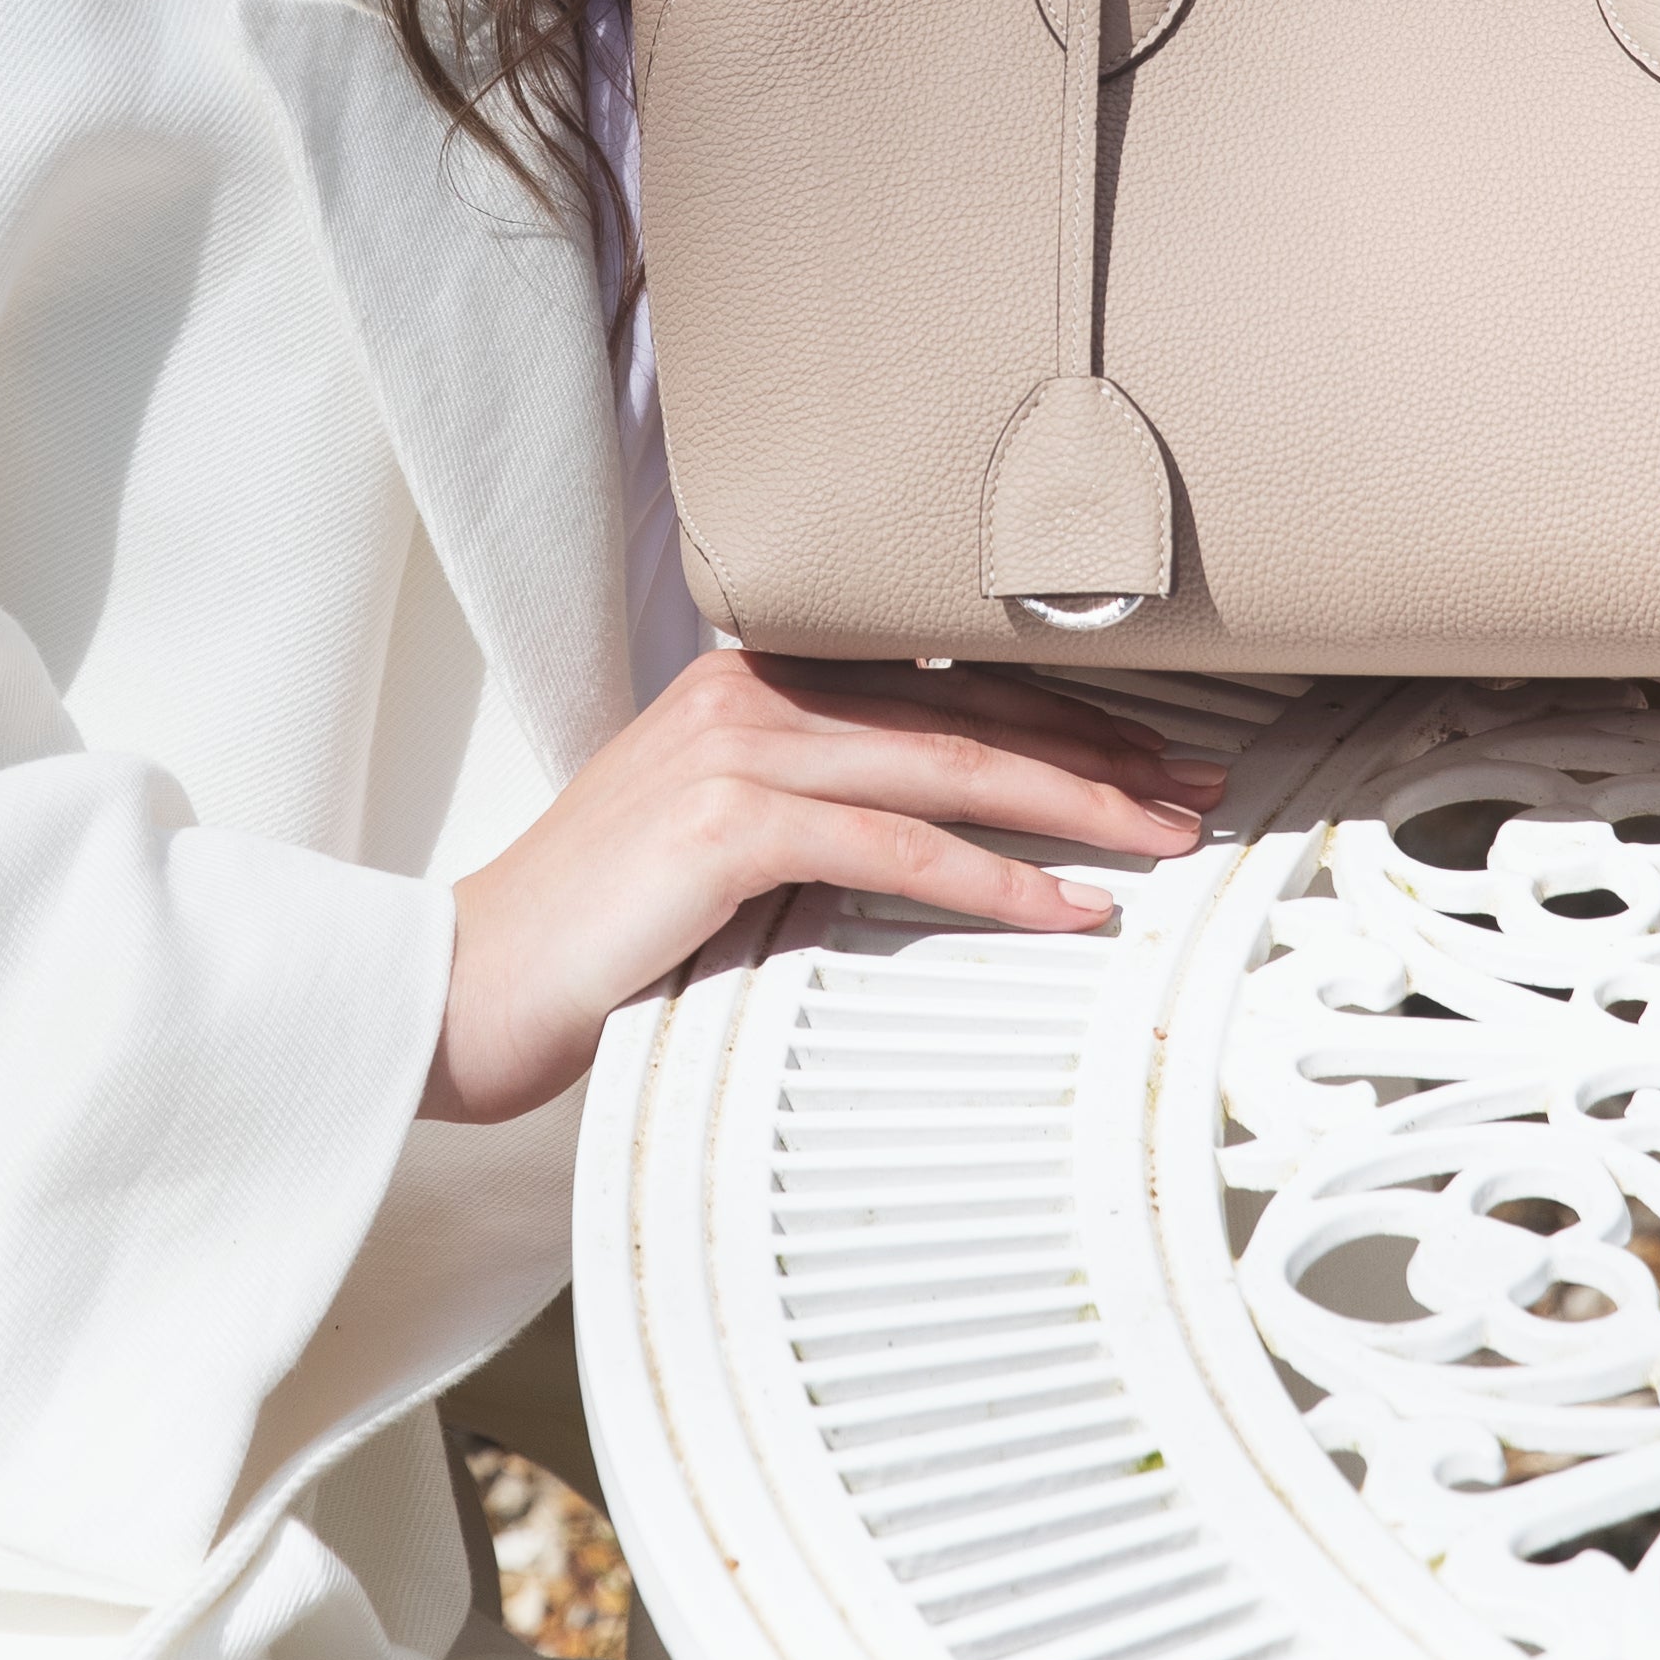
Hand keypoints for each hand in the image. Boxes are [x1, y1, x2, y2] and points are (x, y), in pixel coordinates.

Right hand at [424, 651, 1224, 1122]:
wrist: (467, 982)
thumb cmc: (598, 929)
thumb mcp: (714, 837)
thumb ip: (811, 805)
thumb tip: (939, 829)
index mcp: (751, 677)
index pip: (937, 682)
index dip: (1054, 713)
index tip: (1146, 748)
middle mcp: (749, 690)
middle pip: (962, 711)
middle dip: (1095, 748)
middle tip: (1192, 783)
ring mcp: (737, 749)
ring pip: (950, 767)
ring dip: (1075, 804)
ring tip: (1163, 836)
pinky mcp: (729, 825)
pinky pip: (898, 850)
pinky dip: (996, 880)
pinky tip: (1068, 908)